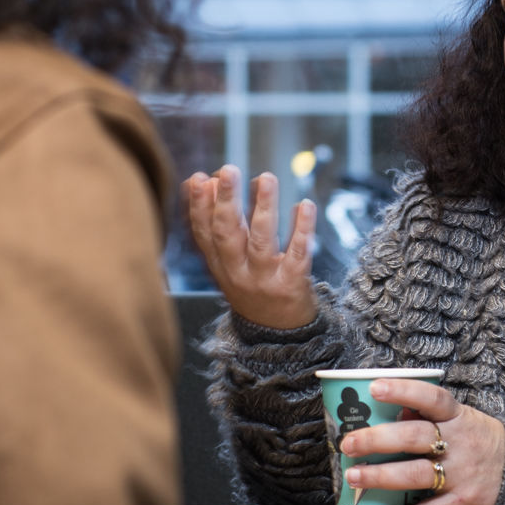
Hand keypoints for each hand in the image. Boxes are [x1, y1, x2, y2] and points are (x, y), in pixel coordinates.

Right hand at [184, 165, 317, 328]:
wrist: (280, 335)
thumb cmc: (254, 288)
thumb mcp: (228, 263)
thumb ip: (219, 226)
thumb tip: (207, 181)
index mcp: (220, 267)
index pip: (204, 234)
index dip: (200, 206)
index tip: (200, 178)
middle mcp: (238, 273)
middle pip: (228, 234)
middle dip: (227, 201)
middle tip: (228, 170)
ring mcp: (265, 279)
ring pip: (262, 241)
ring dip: (263, 207)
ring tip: (266, 177)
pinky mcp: (293, 284)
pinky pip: (297, 254)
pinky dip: (301, 229)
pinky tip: (304, 205)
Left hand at [339, 379, 504, 504]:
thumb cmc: (480, 440)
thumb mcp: (463, 418)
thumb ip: (430, 415)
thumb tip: (394, 412)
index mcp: (459, 416)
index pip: (431, 398)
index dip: (403, 391)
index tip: (374, 388)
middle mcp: (460, 443)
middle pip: (415, 437)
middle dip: (378, 440)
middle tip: (349, 443)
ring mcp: (462, 474)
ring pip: (417, 475)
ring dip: (381, 476)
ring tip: (353, 476)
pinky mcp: (463, 502)